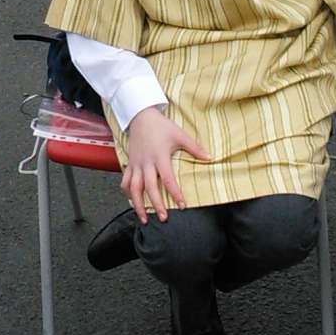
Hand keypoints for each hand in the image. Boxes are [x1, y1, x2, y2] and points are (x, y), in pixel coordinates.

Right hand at [121, 107, 211, 222]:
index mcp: (159, 157)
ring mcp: (136, 164)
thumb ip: (195, 148)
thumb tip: (210, 158)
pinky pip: (125, 181)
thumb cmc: (161, 126)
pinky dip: (127, 193)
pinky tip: (132, 202)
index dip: (175, 194)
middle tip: (163, 218)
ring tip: (144, 218)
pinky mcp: (129, 163)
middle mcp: (146, 163)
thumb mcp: (180, 135)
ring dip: (138, 204)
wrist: (140, 116)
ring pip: (134, 188)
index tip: (182, 205)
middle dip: (156, 204)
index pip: (168, 179)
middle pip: (150, 188)